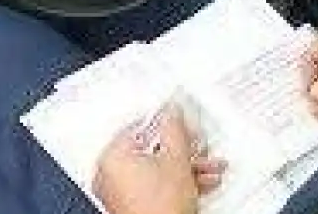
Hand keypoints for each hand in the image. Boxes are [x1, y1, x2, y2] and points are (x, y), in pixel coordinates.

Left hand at [93, 104, 226, 213]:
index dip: (167, 122)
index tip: (182, 121)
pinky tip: (199, 182)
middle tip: (197, 147)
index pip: (140, 126)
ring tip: (208, 167)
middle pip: (150, 150)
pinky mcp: (132, 207)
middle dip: (182, 149)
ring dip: (186, 166)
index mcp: (112, 156)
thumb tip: (172, 112)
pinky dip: (177, 182)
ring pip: (157, 170)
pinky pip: (155, 186)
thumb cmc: (159, 208)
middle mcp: (110, 174)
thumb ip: (175, 129)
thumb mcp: (176, 159)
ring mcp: (119, 193)